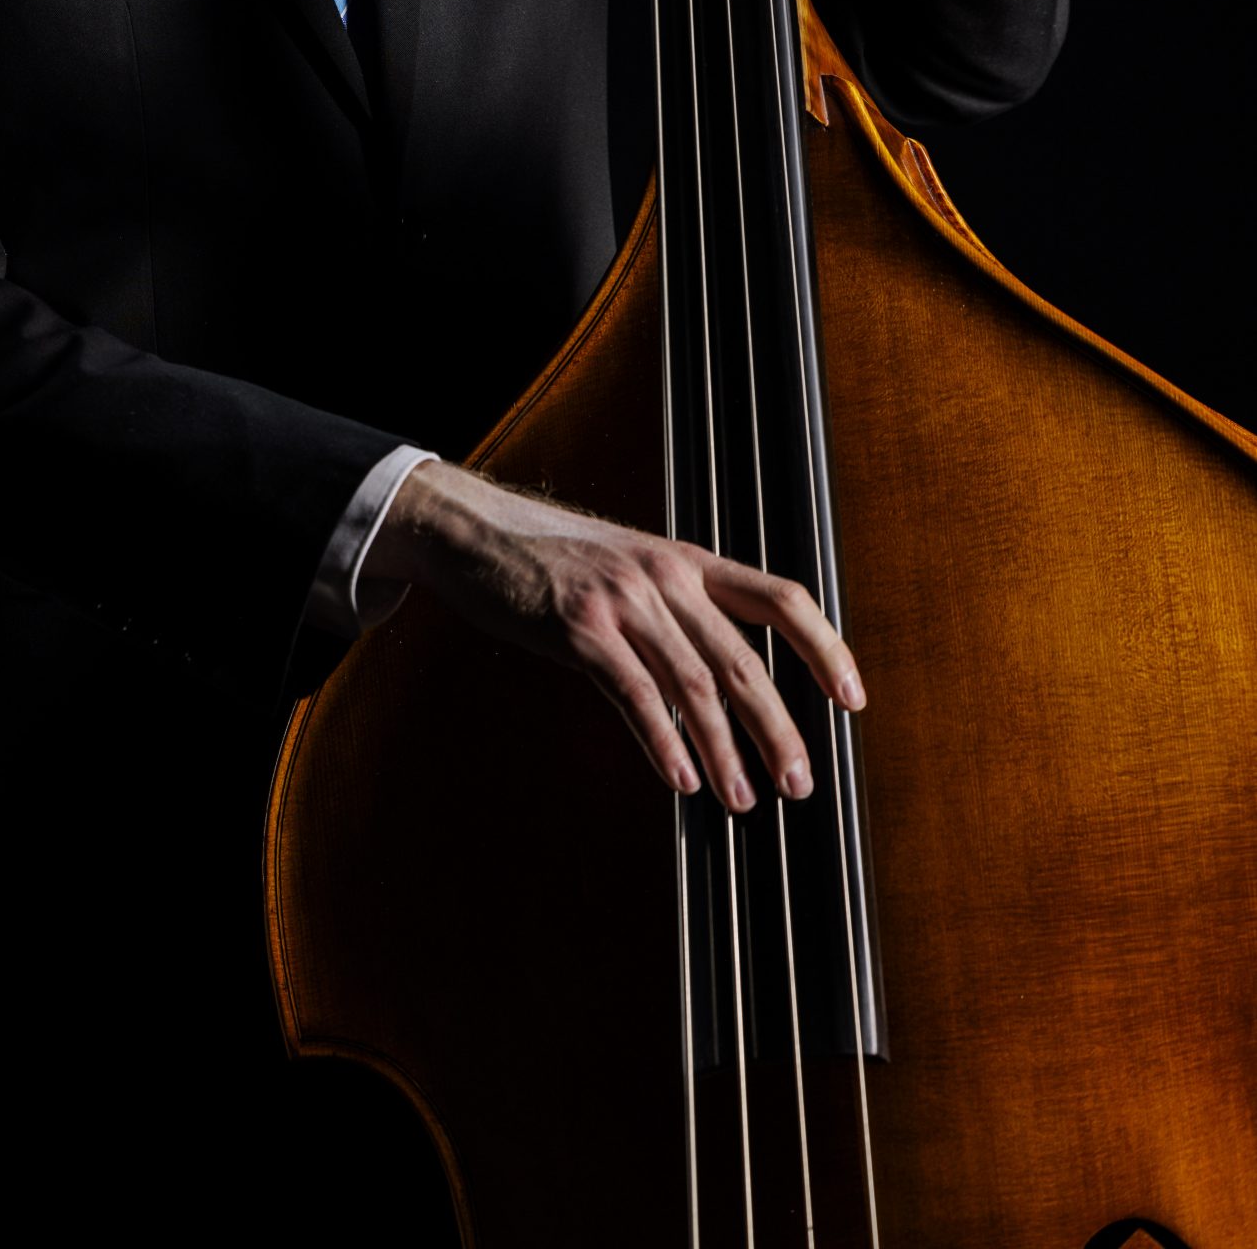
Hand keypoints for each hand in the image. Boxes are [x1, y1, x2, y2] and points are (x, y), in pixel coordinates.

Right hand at [364, 459, 864, 809]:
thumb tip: (724, 680)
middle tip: (799, 785)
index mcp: (689, 560)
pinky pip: (635, 692)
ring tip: (743, 799)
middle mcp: (667, 573)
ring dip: (727, 751)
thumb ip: (679, 611)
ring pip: (696, 685)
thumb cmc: (554, 560)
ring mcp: (624, 598)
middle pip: (745, 660)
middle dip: (778, 730)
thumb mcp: (631, 569)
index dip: (825, 650)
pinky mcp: (579, 626)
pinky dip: (664, 741)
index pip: (782, 598)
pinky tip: (682, 778)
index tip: (853, 701)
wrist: (477, 530)